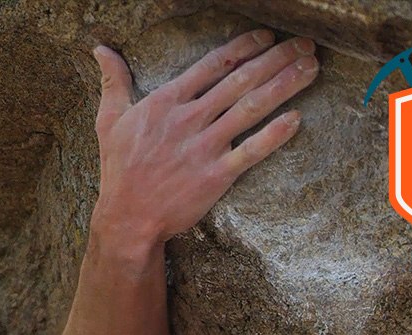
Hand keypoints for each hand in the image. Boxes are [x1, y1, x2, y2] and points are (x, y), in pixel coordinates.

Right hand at [90, 31, 318, 243]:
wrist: (127, 219)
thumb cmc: (119, 170)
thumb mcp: (108, 121)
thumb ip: (112, 81)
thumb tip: (100, 49)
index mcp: (166, 102)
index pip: (212, 64)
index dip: (244, 47)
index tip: (267, 37)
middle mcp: (188, 119)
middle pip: (240, 80)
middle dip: (277, 58)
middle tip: (304, 44)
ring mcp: (204, 147)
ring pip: (251, 108)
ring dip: (285, 85)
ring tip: (312, 68)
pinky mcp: (216, 176)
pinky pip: (251, 152)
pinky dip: (274, 135)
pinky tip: (296, 118)